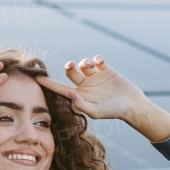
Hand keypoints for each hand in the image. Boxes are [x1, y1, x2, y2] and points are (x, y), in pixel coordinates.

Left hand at [36, 55, 169, 141]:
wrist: (132, 105)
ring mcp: (95, 76)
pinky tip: (100, 62)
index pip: (60, 88)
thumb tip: (68, 92)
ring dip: (84, 62)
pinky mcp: (106, 70)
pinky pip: (96, 59)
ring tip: (91, 65)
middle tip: (71, 66)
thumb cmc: (113, 111)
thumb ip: (81, 104)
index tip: (36, 77)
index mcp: (80, 95)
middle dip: (69, 67)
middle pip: (70, 72)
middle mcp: (85, 84)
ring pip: (82, 64)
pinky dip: (96, 58)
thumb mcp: (96, 111)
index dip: (48, 83)